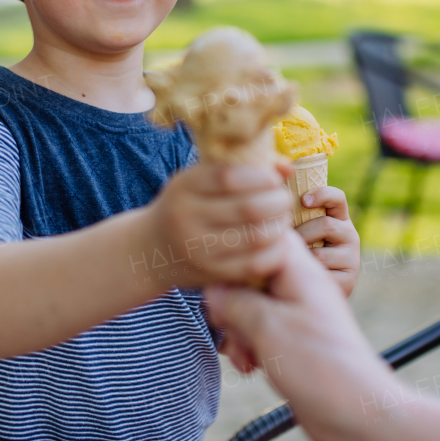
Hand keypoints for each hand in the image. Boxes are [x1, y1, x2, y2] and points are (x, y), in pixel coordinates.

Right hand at [147, 161, 293, 287]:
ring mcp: (198, 249)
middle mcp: (186, 218)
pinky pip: (255, 264)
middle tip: (284, 200)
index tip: (274, 178)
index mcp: (183, 187)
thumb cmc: (188, 205)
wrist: (153, 249)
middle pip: (248, 208)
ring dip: (280, 226)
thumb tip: (286, 167)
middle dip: (277, 202)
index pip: (228, 177)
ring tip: (282, 219)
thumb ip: (239, 167)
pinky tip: (277, 242)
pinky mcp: (211, 273)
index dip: (260, 176)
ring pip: (256, 237)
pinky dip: (275, 251)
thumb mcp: (200, 180)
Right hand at [204, 233, 394, 440]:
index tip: (217, 279)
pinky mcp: (296, 337)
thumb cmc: (319, 367)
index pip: (262, 236)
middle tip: (230, 327)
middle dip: (230, 299)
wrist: (357, 416)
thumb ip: (235, 301)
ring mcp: (299, 312)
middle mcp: (301, 286)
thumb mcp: (267, 328)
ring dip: (238, 327)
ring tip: (244, 355)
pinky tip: (251, 365)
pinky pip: (262, 327)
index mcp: (301, 272)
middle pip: (252, 272)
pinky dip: (251, 343)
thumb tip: (213, 290)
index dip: (234, 252)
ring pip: (253, 303)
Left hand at [294, 186, 359, 295]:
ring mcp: (352, 258)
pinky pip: (321, 275)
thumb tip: (273, 199)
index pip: (338, 198)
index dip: (323, 195)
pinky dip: (306, 276)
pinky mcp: (349, 280)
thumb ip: (294, 216)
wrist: (310, 290)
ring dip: (302, 258)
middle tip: (287, 244)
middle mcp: (349, 235)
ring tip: (291, 262)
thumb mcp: (300, 231)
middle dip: (302, 233)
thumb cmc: (299, 253)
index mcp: (338, 218)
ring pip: (321, 254)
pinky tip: (301, 277)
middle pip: (326, 225)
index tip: (303, 200)